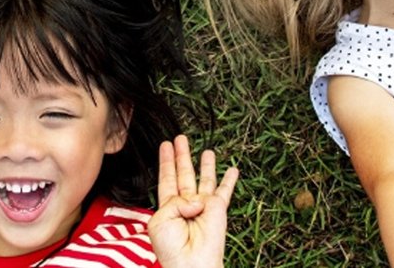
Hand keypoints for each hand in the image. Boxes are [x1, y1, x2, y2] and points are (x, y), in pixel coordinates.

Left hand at [148, 135, 237, 267]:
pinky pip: (225, 191)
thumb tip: (196, 199)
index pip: (167, 178)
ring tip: (207, 150)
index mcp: (169, 207)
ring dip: (206, 164)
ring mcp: (203, 206)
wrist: (191, 266)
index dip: (166, 162)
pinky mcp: (218, 209)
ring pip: (204, 179)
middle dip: (182, 155)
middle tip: (181, 138)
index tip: (165, 145)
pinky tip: (233, 169)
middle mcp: (186, 204)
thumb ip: (173, 201)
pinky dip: (230, 180)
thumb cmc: (171, 249)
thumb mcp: (160, 220)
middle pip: (184, 173)